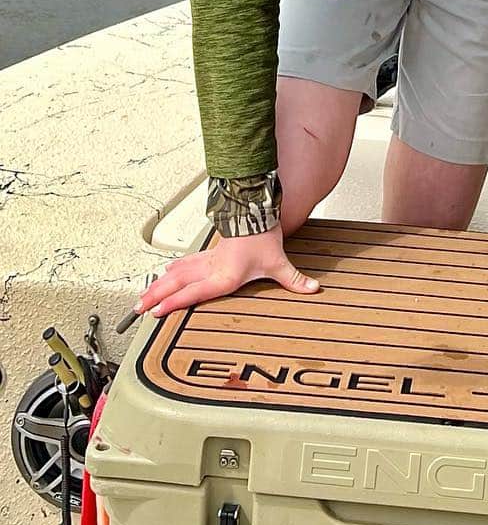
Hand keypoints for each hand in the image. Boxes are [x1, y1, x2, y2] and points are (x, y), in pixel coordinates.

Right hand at [134, 229, 319, 317]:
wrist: (256, 212)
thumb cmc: (263, 236)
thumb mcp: (279, 263)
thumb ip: (295, 280)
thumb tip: (312, 289)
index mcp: (224, 276)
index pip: (194, 292)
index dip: (174, 303)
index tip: (156, 312)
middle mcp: (211, 269)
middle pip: (176, 284)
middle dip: (155, 297)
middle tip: (138, 309)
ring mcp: (208, 260)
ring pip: (176, 274)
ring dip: (158, 285)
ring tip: (142, 298)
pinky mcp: (209, 253)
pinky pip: (186, 263)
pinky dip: (172, 270)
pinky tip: (164, 273)